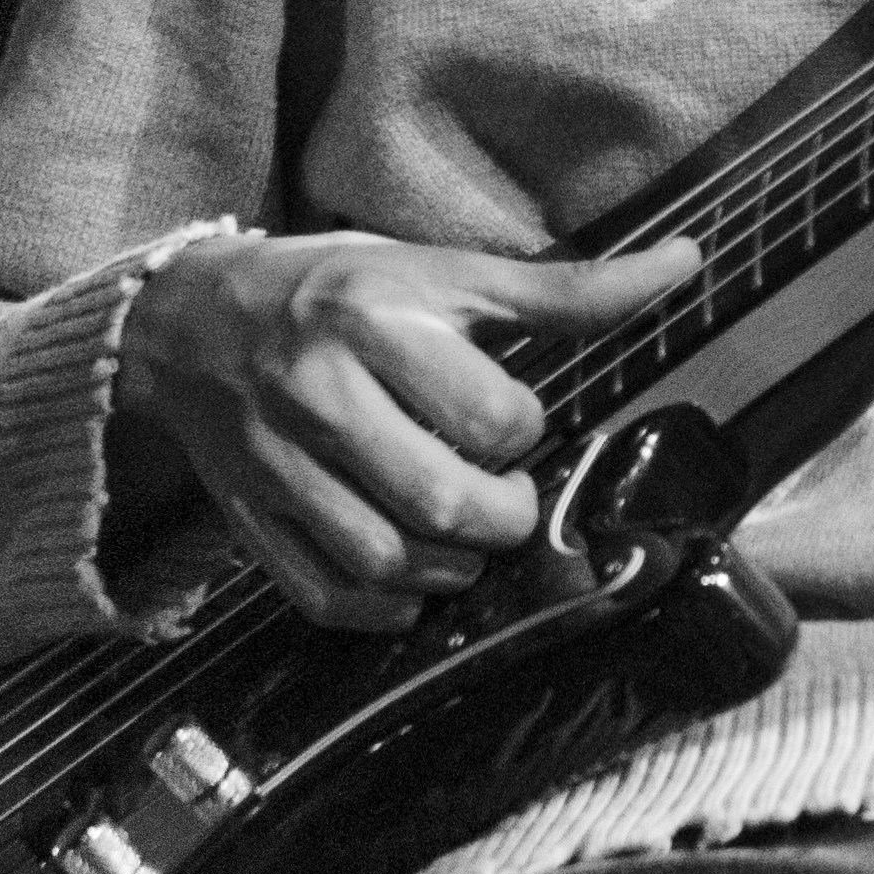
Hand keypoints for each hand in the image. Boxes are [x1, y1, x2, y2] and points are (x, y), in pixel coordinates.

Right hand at [107, 226, 703, 630]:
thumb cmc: (333, 291)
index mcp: (373, 321)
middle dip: (502, 518)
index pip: (493, 417)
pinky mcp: (249, 519)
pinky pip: (326, 597)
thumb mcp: (441, 272)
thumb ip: (564, 288)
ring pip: (387, 562)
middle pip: (442, 502)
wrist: (186, 322)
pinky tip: (410, 577)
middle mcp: (318, 394)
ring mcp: (275, 466)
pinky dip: (384, 609)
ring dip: (450, 569)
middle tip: (507, 501)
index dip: (522, 431)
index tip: (509, 421)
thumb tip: (686, 265)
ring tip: (462, 535)